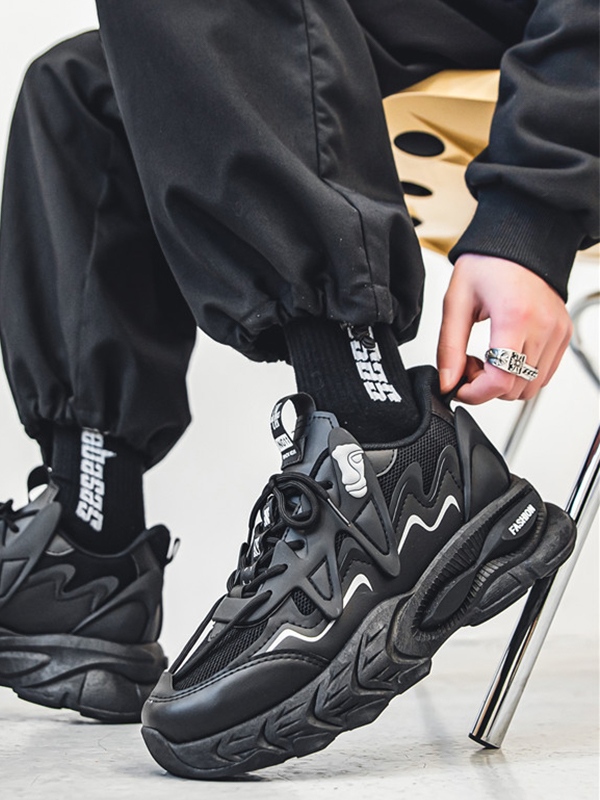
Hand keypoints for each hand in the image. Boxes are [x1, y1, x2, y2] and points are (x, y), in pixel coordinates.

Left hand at [437, 254, 572, 403]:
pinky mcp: (563, 335)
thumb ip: (449, 347)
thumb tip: (447, 383)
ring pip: (531, 387)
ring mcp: (557, 332)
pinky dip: (521, 374)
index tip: (460, 387)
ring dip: (504, 382)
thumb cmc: (488, 264)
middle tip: (470, 362)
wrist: (519, 241)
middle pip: (515, 389)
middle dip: (486, 387)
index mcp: (515, 317)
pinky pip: (544, 374)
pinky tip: (505, 354)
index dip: (476, 394)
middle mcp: (543, 326)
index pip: (501, 380)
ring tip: (487, 356)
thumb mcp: (456, 302)